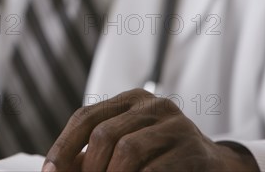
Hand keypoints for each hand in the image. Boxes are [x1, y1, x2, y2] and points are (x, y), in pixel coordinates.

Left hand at [43, 88, 258, 171]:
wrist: (214, 165)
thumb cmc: (159, 157)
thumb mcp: (125, 147)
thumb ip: (92, 155)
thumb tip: (56, 170)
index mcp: (130, 100)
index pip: (86, 117)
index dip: (63, 145)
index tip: (50, 171)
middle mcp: (153, 104)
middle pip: (104, 133)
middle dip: (89, 166)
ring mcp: (175, 124)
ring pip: (127, 149)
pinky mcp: (192, 148)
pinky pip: (155, 169)